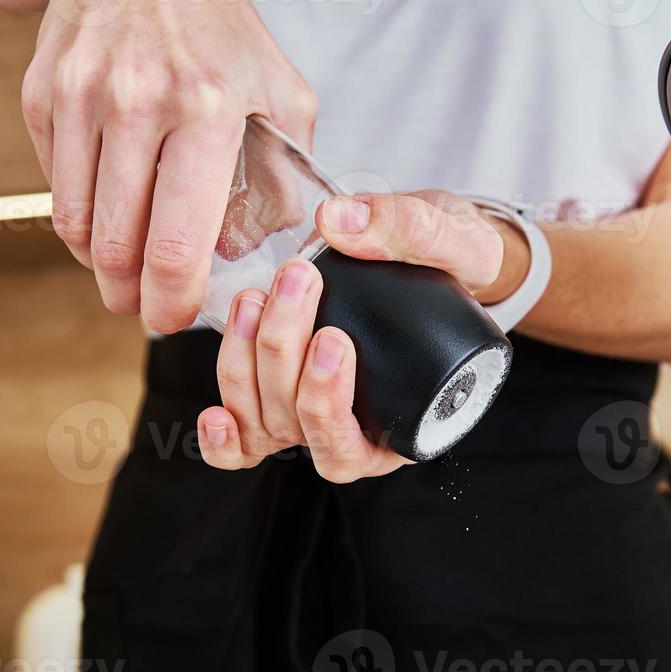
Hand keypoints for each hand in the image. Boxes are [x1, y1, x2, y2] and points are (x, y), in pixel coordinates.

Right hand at [21, 0, 316, 332]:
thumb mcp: (280, 93)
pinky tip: (108, 213)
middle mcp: (138, 102)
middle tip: (145, 307)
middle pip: (118, 247)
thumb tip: (256, 250)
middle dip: (130, 296)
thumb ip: (282, 177)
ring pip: (77, 224)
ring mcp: (81, 96)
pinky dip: (79, 215)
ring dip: (100, 264)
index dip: (173, 300)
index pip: (178, 242)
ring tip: (125, 269)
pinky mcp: (42, 94)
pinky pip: (54, 186)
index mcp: (207, 109)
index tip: (175, 318)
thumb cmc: (219, 31)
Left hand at [197, 191, 528, 482]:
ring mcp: (306, 424)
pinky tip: (212, 411)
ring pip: (258, 421)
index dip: (328, 403)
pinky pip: (242, 443)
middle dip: (284, 352)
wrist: (441, 260)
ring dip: (246, 360)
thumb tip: (338, 222)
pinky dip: (222, 437)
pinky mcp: (274, 405)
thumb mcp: (458, 241)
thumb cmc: (458, 268)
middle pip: (294, 423)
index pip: (351, 449)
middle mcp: (351, 436)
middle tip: (300, 280)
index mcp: (404, 429)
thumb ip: (412, 230)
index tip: (335, 338)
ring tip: (257, 296)